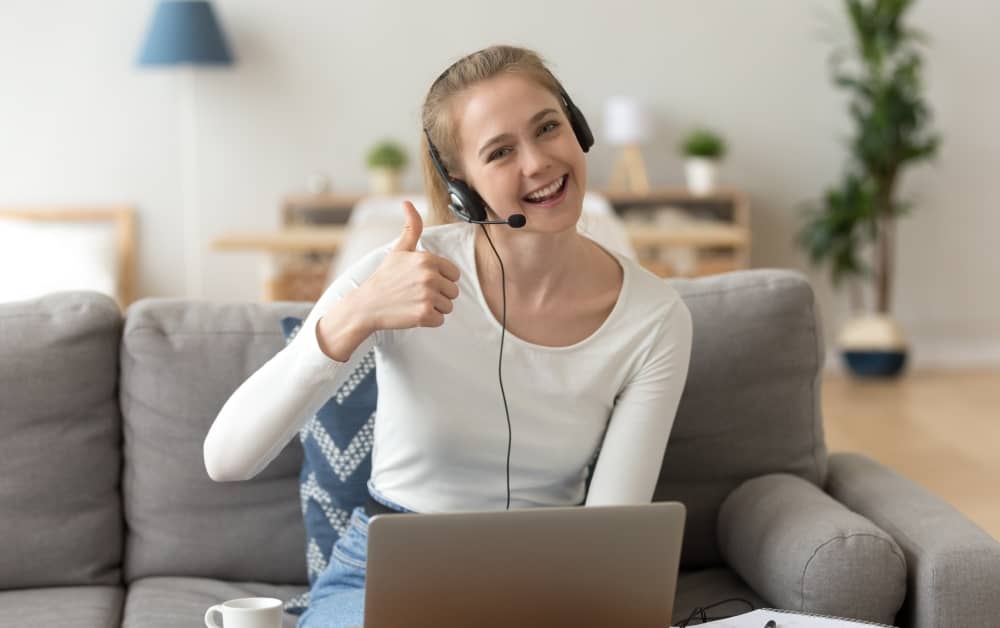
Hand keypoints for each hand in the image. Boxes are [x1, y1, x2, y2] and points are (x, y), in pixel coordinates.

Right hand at [352, 200, 460, 330]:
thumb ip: (411, 227)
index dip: (440, 279)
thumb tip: (407, 202)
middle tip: (417, 293)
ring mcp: (427, 296)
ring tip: (414, 302)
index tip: (422, 280)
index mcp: (427, 259)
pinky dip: (428, 320)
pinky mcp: (424, 314)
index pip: (454, 274)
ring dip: (434, 307)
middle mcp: (429, 276)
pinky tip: (413, 312)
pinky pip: (440, 320)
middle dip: (438, 294)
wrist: (367, 304)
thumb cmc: (385, 277)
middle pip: (453, 291)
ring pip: (448, 306)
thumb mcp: (399, 249)